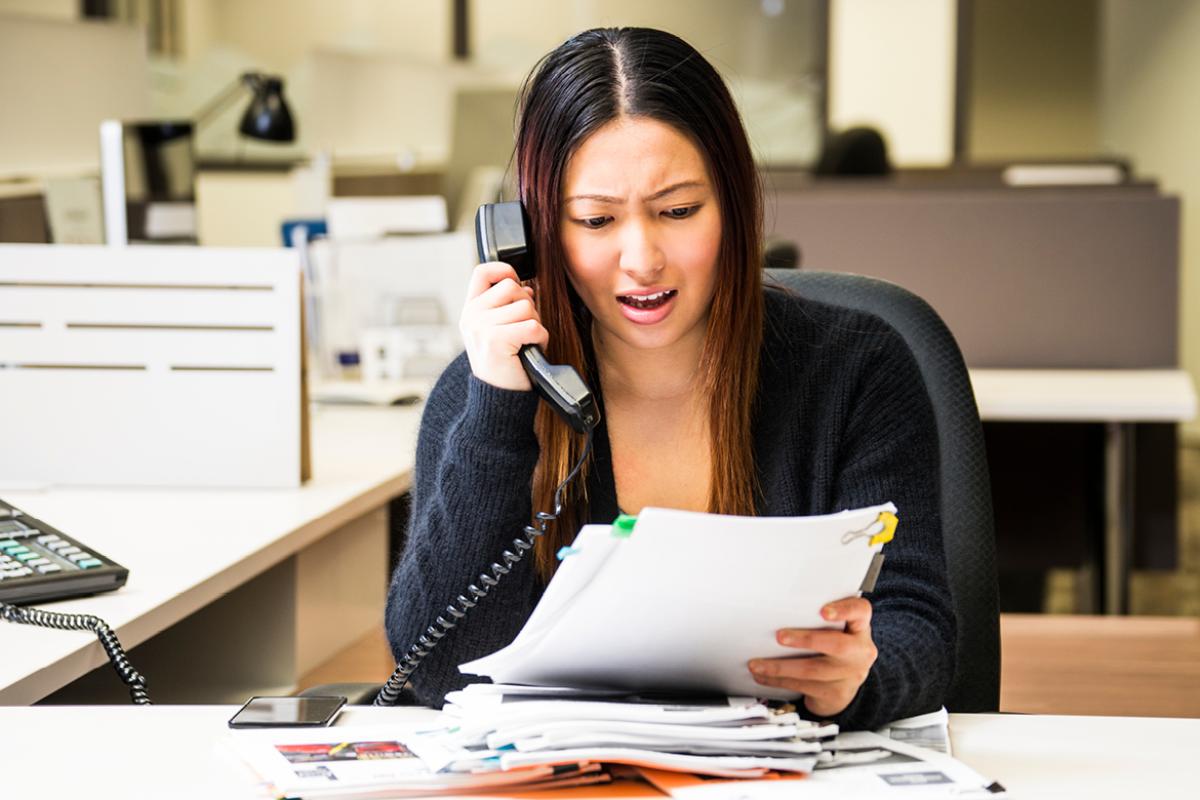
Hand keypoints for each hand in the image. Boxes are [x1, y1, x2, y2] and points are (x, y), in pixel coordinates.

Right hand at [459, 262, 548, 390]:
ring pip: (526, 306)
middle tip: (522, 327)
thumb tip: (527, 287)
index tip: (516, 283)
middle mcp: (472, 316)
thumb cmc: (503, 363)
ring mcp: (481, 327)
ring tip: (525, 341)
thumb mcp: (495, 330)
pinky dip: (540, 339)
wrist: (497, 397)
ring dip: (535, 324)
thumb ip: (504, 307)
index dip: (504, 270)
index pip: (482, 271)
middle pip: (512, 287)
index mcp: (470, 310)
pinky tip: (531, 350)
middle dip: (526, 305)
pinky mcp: (496, 340)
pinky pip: (533, 326)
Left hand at [747, 597, 876, 717]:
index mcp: (859, 627)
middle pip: (837, 645)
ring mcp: (850, 675)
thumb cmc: (834, 647)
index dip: (844, 610)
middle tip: (780, 636)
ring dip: (780, 667)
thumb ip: (818, 618)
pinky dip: (779, 681)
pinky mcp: (836, 694)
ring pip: (813, 670)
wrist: (844, 685)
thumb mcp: (836, 629)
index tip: (824, 611)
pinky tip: (764, 676)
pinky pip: (803, 686)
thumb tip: (781, 611)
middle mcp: (859, 651)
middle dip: (805, 640)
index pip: (860, 611)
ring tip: (758, 663)